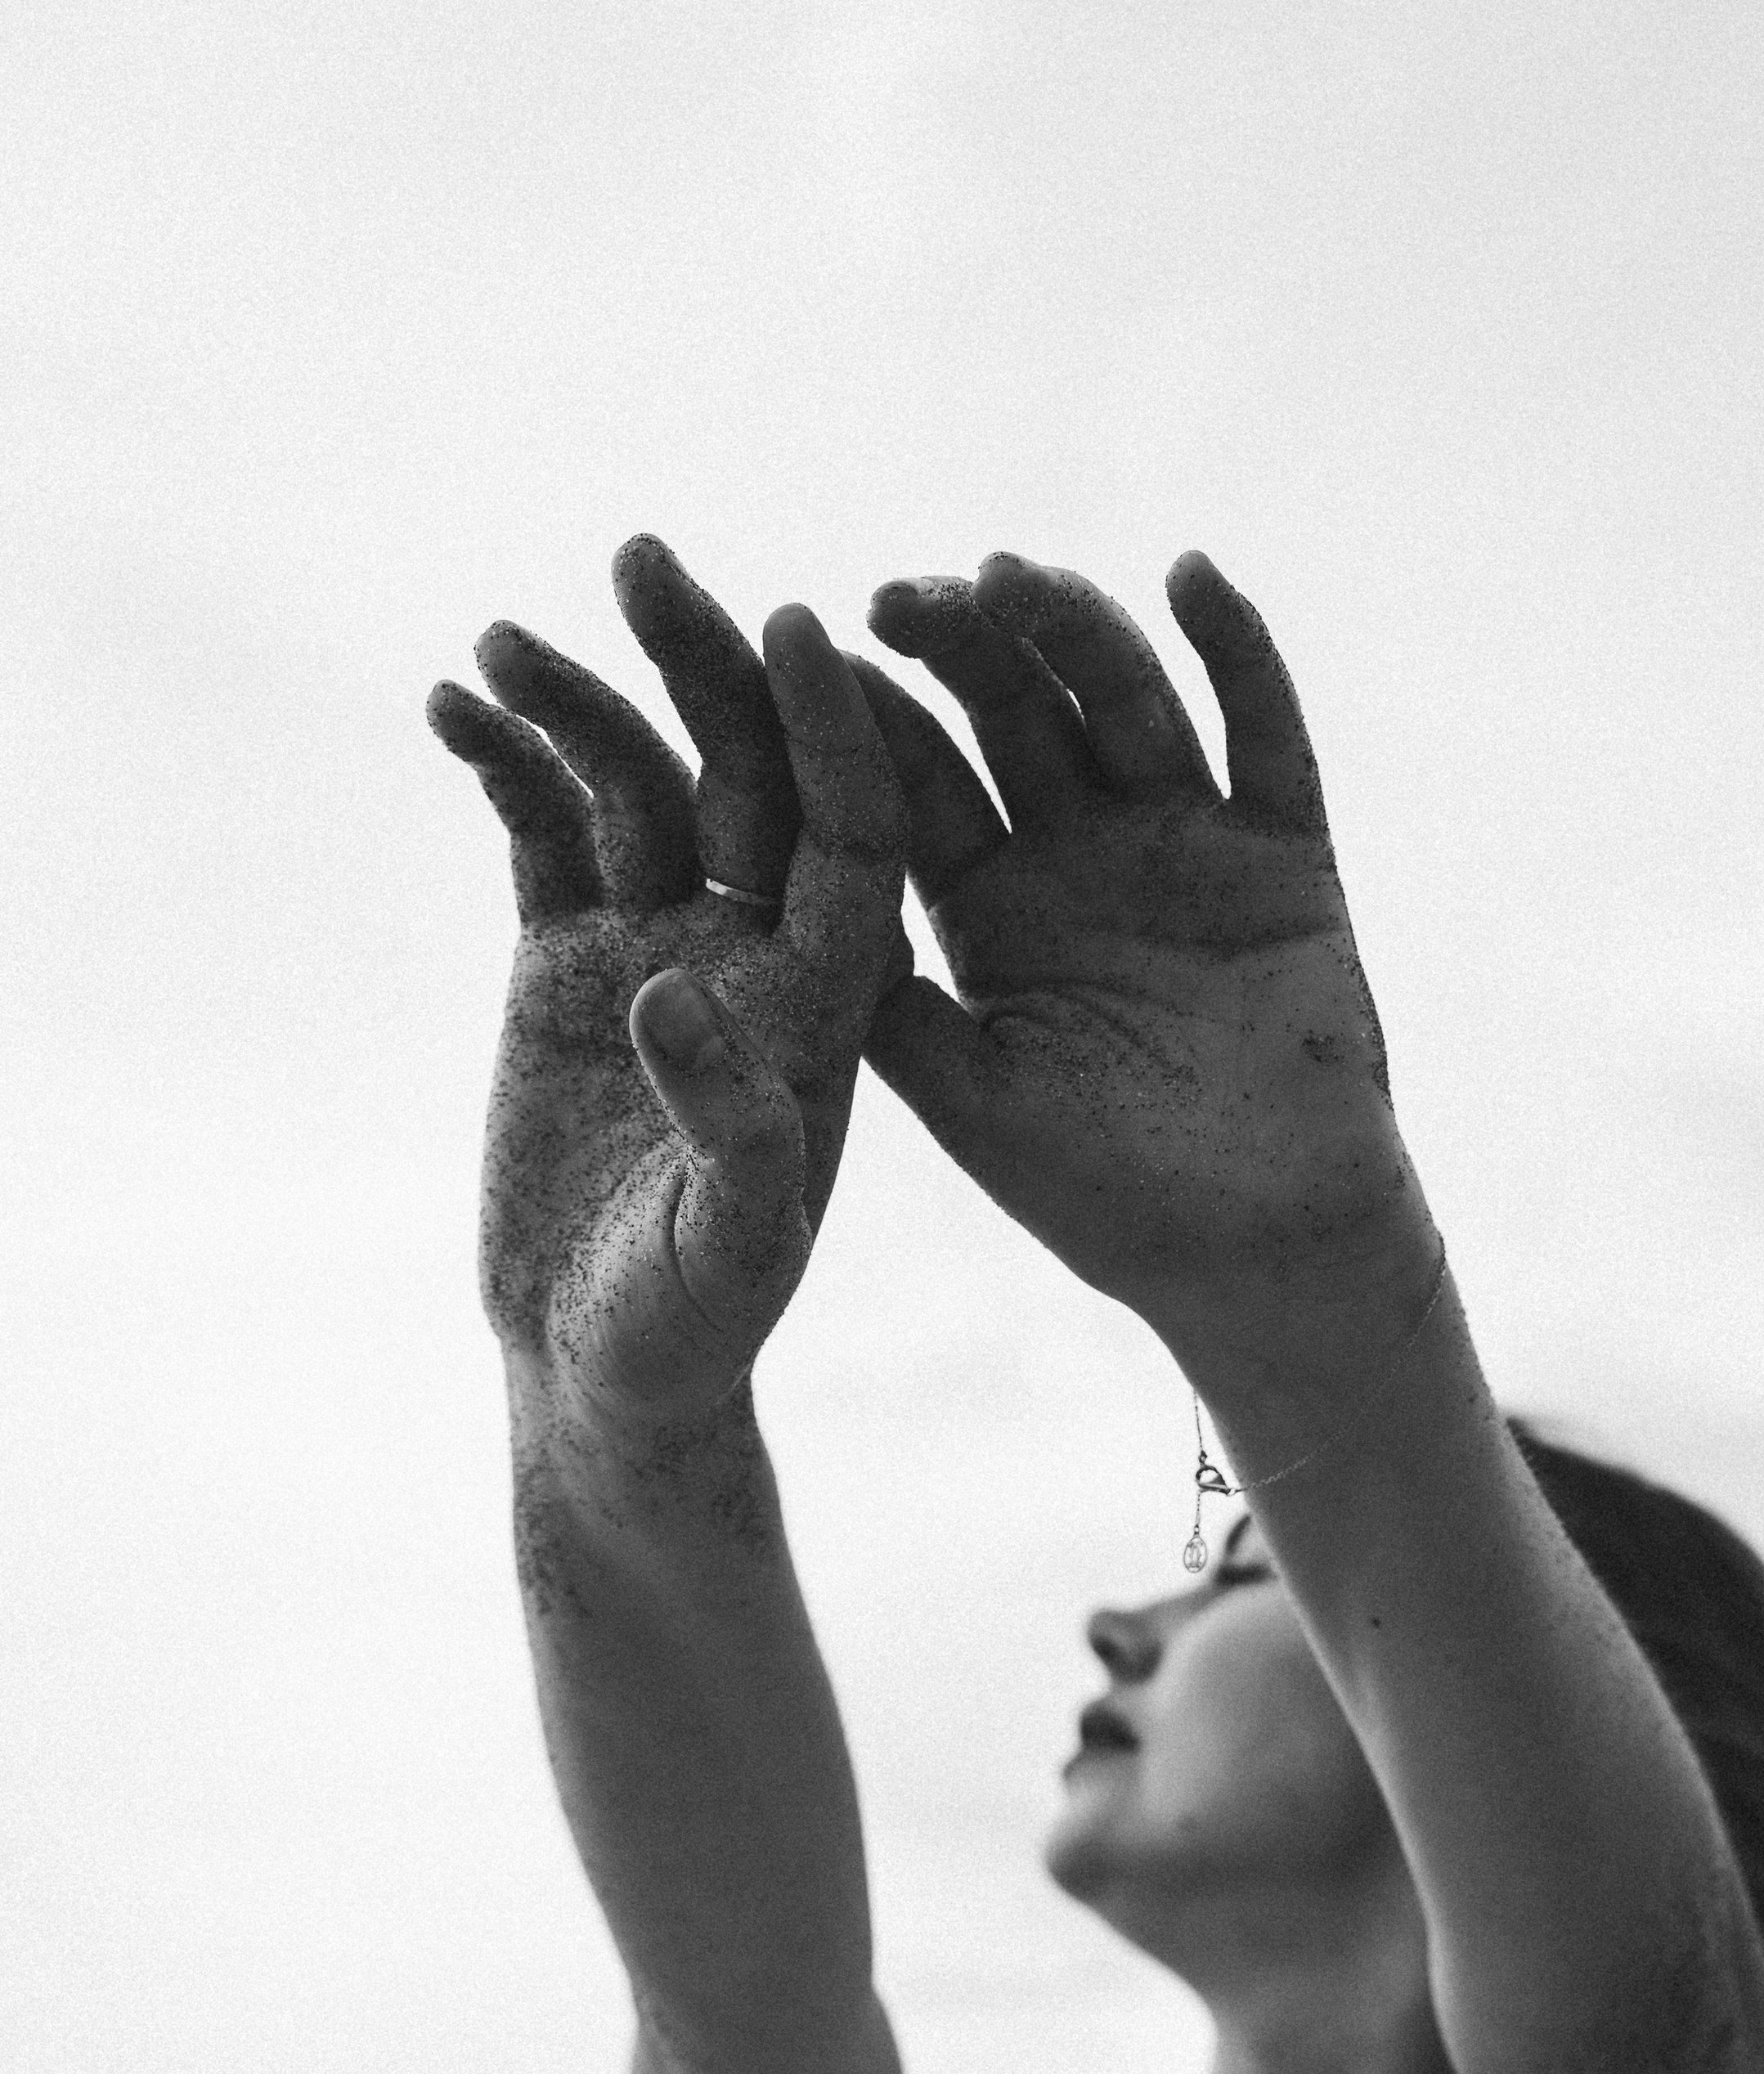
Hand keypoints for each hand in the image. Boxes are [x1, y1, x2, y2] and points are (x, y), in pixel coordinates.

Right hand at [428, 538, 904, 1436]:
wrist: (597, 1365)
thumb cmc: (694, 1325)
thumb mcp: (731, 1247)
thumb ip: (729, 1124)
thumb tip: (673, 982)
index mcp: (832, 1002)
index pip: (853, 836)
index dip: (830, 733)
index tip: (795, 625)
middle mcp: (758, 948)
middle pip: (742, 773)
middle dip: (700, 666)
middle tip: (646, 559)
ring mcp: (658, 939)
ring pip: (630, 782)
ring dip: (577, 701)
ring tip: (502, 638)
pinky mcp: (565, 955)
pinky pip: (541, 831)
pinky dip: (504, 765)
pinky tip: (453, 706)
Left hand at [854, 553, 1428, 1365]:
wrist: (1262, 1256)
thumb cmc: (1108, 1201)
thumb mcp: (971, 1103)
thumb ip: (890, 1012)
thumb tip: (783, 919)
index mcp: (988, 905)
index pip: (915, 784)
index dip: (864, 720)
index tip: (796, 655)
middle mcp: (1078, 853)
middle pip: (1009, 714)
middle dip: (955, 649)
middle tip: (895, 599)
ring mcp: (1183, 844)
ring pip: (1120, 699)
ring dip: (1068, 629)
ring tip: (1009, 578)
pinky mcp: (1284, 854)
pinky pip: (1264, 735)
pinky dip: (1238, 654)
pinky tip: (1191, 575)